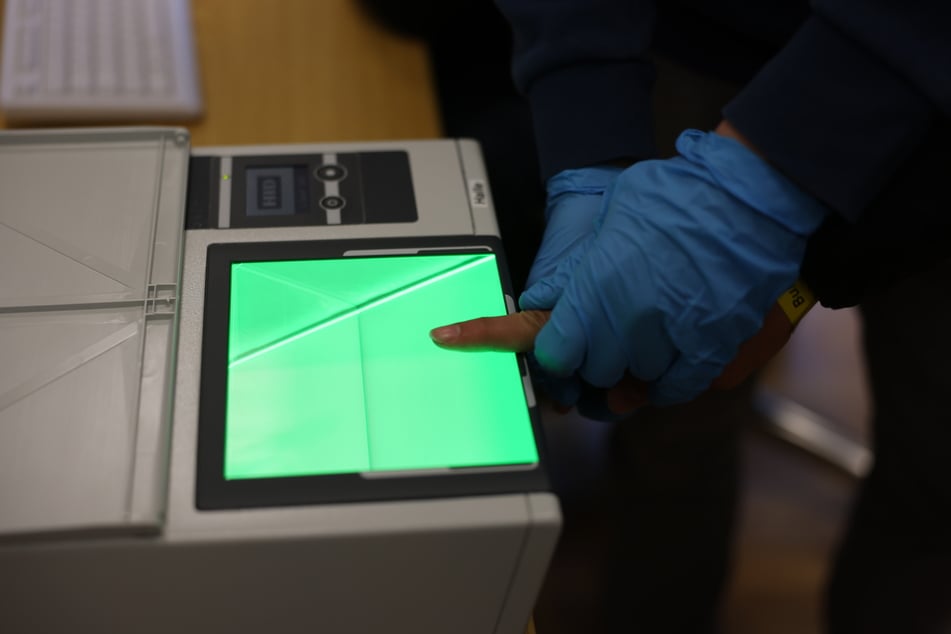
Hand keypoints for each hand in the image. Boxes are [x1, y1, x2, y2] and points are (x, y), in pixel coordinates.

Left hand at [533, 128, 827, 405]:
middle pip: (596, 370)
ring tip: (646, 335)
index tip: (564, 345)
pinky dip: (669, 383)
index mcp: (597, 286)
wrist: (752, 192)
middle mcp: (631, 320)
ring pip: (637, 379)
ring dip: (636, 364)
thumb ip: (578, 264)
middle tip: (608, 334)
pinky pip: (680, 387)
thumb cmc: (680, 193)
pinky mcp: (715, 350)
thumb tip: (544, 298)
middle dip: (597, 356)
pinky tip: (665, 370)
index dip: (558, 351)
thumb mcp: (614, 213)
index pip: (557, 352)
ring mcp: (674, 339)